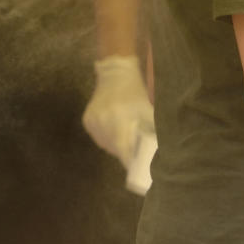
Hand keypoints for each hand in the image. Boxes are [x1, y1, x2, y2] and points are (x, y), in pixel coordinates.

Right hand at [82, 56, 154, 174]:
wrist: (115, 74)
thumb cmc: (135, 92)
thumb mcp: (147, 110)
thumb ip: (150, 132)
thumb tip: (157, 154)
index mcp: (119, 118)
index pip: (123, 149)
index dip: (130, 161)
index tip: (138, 170)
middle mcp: (102, 121)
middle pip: (114, 149)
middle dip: (126, 152)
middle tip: (137, 150)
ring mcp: (92, 121)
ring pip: (105, 145)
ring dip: (116, 146)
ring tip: (126, 136)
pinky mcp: (86, 120)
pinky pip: (98, 138)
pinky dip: (108, 138)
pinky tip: (114, 129)